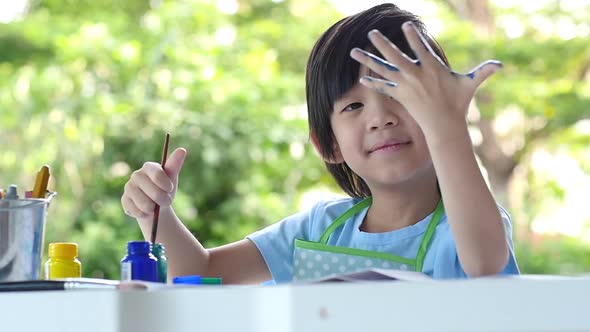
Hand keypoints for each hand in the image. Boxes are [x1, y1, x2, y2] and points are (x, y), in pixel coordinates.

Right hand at [121, 148, 186, 219]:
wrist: (156, 206)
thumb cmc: (165, 189)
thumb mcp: (172, 177)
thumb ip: (175, 164)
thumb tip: (182, 150)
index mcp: (148, 167)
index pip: (157, 175)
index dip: (166, 185)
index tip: (170, 189)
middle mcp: (136, 175)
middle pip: (153, 191)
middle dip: (163, 200)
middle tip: (166, 202)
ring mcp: (128, 187)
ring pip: (145, 204)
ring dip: (154, 208)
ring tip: (155, 206)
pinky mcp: (125, 200)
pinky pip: (137, 211)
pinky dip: (144, 214)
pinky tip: (145, 210)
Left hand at [349, 21, 501, 132]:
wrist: (444, 125)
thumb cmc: (458, 102)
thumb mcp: (470, 84)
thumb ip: (482, 72)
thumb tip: (500, 65)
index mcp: (432, 69)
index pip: (422, 50)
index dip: (414, 38)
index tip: (406, 26)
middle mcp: (416, 76)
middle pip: (395, 57)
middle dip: (383, 44)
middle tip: (371, 32)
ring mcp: (406, 86)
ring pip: (383, 70)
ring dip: (368, 60)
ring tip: (354, 51)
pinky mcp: (400, 95)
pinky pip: (383, 87)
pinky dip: (373, 82)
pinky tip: (361, 78)